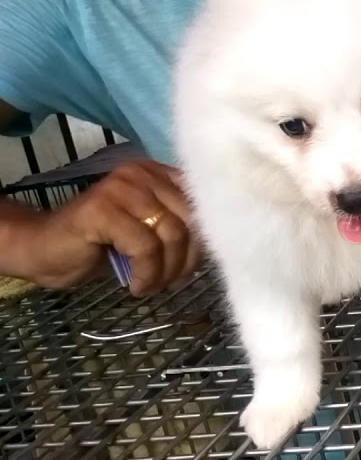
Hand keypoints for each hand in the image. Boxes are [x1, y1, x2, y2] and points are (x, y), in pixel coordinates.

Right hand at [19, 160, 200, 295]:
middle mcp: (141, 173)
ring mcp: (120, 188)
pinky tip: (137, 286)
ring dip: (167, 271)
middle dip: (188, 259)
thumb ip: (177, 229)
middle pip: (190, 219)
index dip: (206, 238)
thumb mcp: (148, 233)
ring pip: (170, 233)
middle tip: (172, 283)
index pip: (201, 202)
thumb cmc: (100, 245)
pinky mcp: (102, 209)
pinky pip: (144, 246)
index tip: (195, 267)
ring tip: (153, 286)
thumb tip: (219, 246)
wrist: (44, 251)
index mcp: (157, 174)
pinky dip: (147, 273)